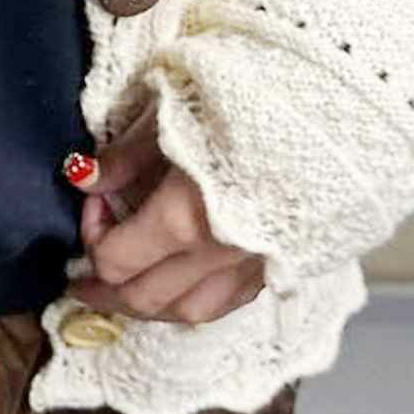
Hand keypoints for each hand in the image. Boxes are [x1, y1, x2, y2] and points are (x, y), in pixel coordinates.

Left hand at [65, 98, 267, 324]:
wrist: (330, 110)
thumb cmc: (244, 102)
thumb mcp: (170, 115)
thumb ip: (126, 156)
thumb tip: (83, 178)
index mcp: (184, 218)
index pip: (115, 259)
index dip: (92, 234)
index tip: (95, 198)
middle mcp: (217, 253)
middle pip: (144, 298)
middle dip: (106, 290)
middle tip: (83, 276)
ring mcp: (253, 263)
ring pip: (188, 311)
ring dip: (149, 306)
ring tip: (127, 289)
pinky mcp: (281, 261)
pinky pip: (229, 302)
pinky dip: (196, 300)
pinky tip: (182, 284)